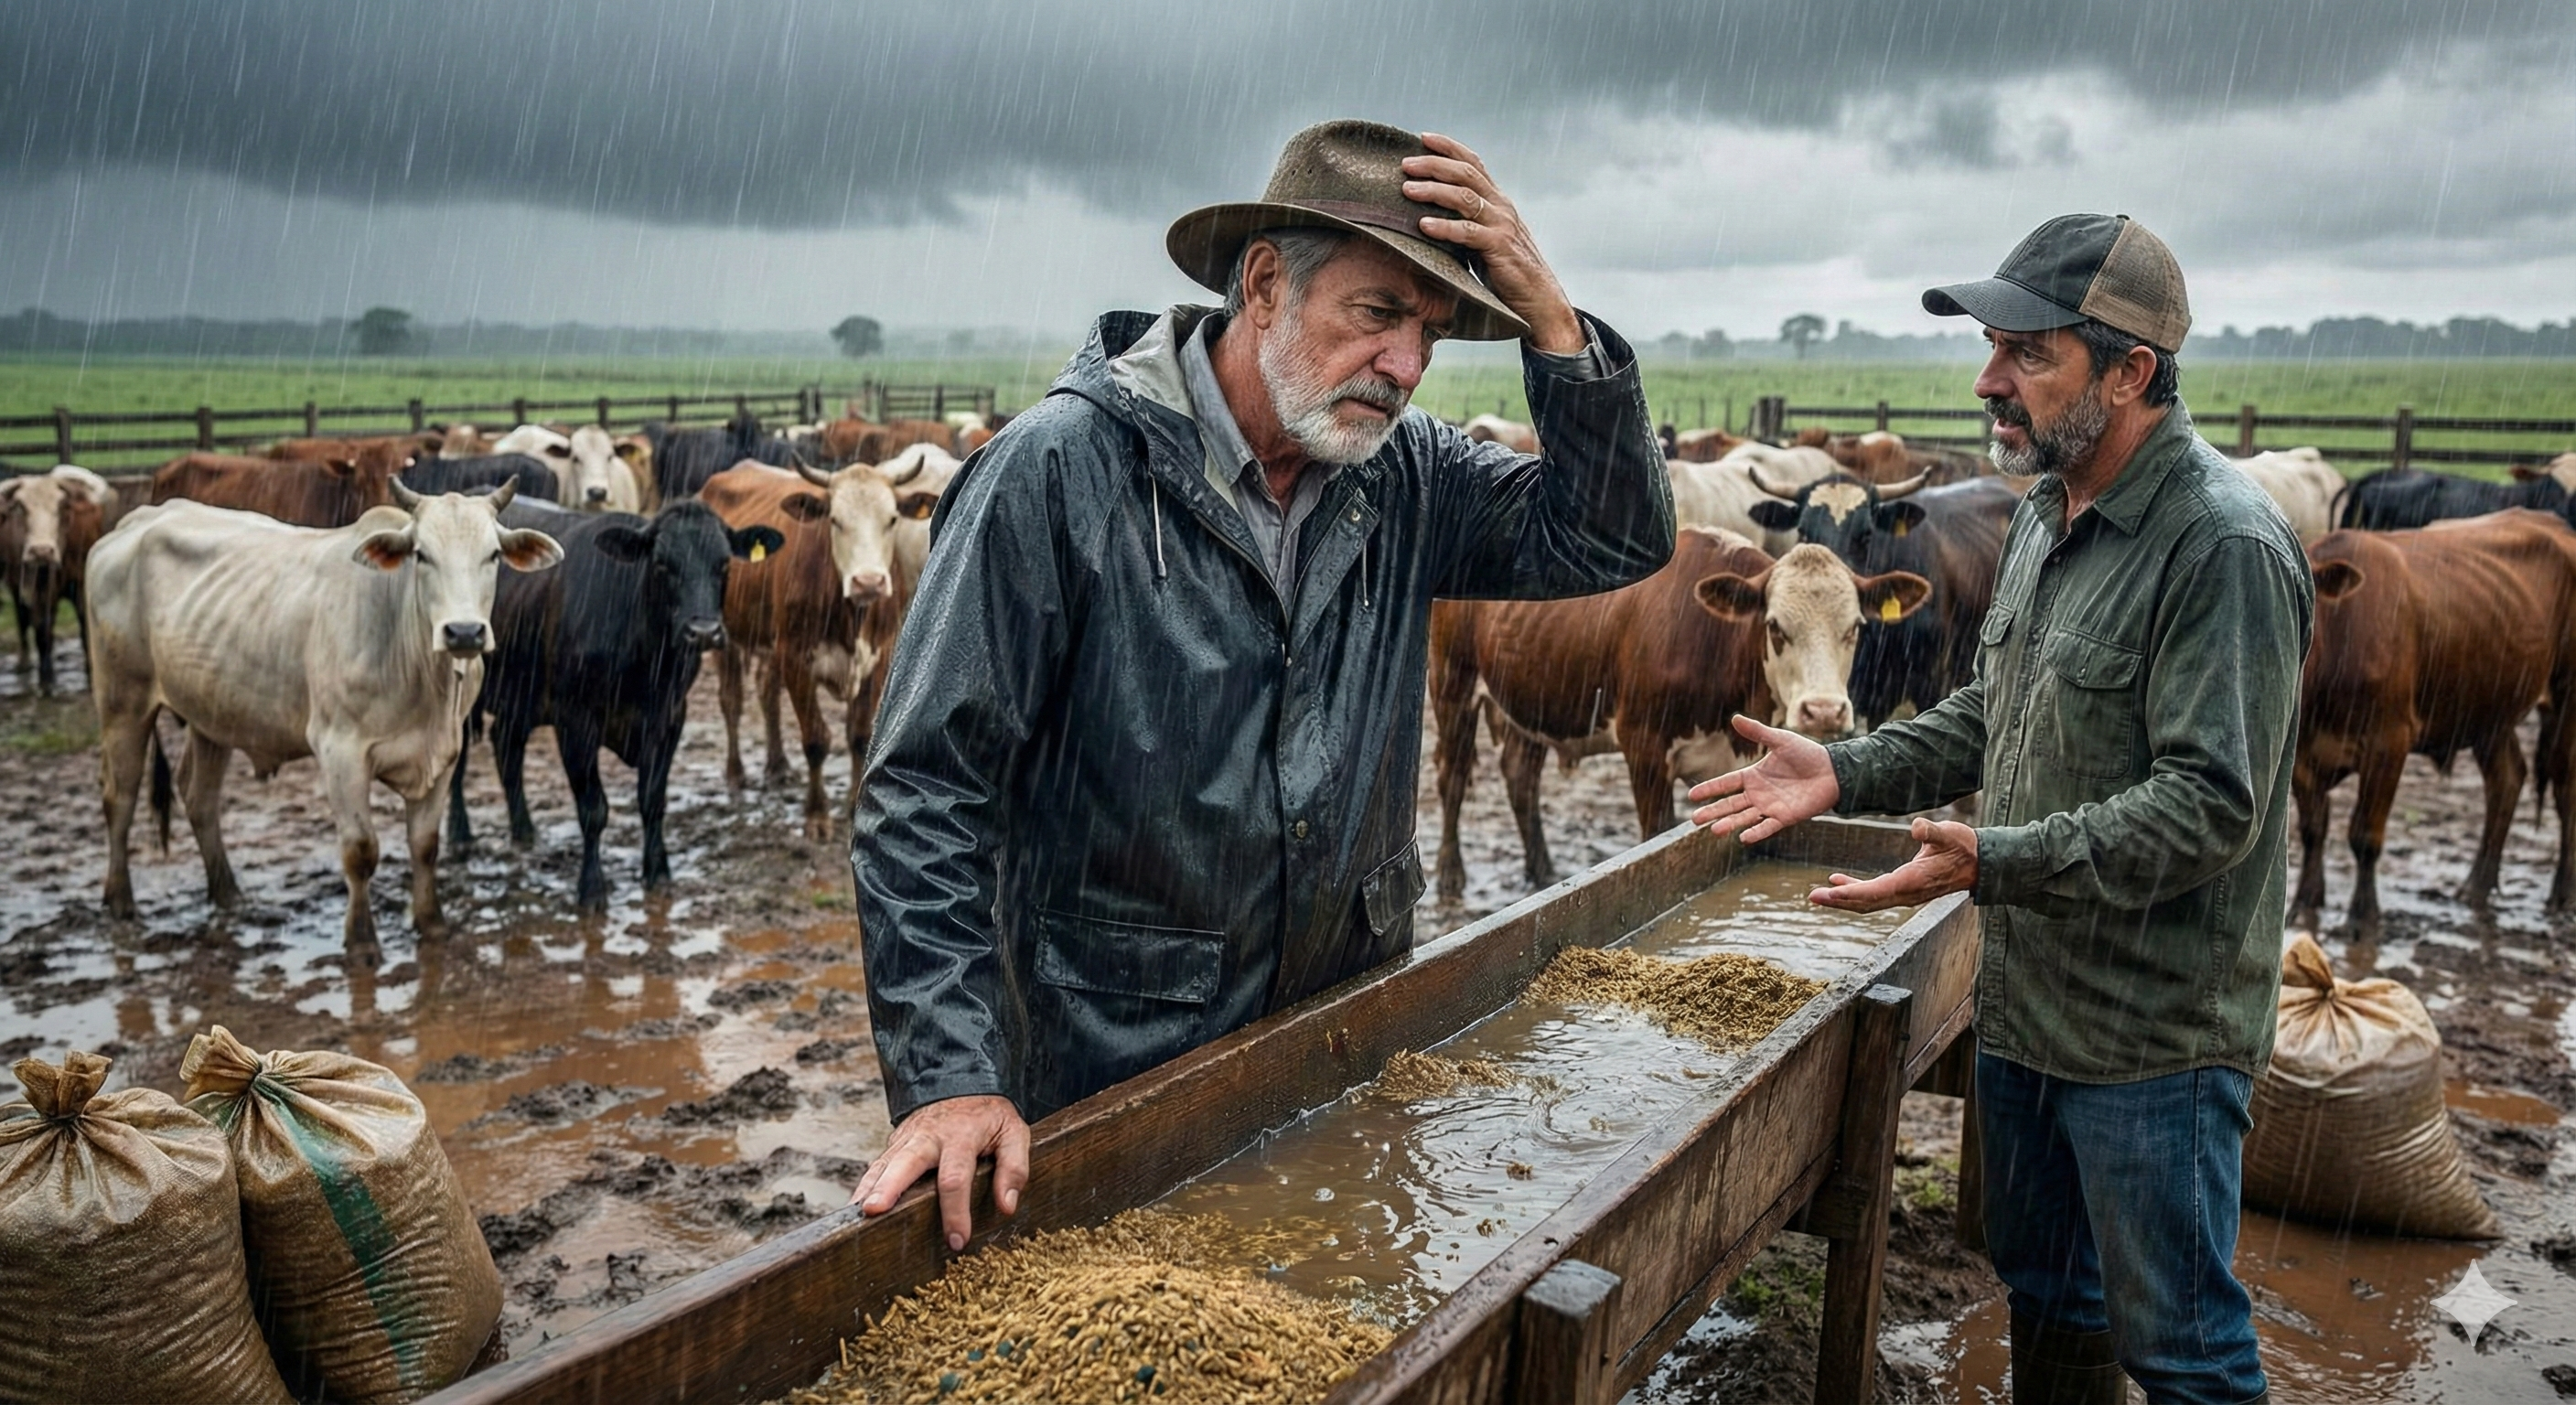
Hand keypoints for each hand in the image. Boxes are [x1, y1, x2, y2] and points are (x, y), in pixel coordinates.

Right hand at [851, 1093, 1029, 1250]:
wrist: (962, 1082)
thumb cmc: (988, 1116)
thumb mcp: (1014, 1132)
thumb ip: (1014, 1168)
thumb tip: (1006, 1205)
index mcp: (961, 1137)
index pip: (954, 1178)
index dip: (955, 1211)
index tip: (956, 1240)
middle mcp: (928, 1137)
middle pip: (905, 1163)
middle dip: (890, 1188)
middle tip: (875, 1210)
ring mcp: (907, 1139)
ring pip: (884, 1164)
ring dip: (869, 1188)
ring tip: (858, 1213)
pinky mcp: (895, 1144)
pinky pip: (877, 1165)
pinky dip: (864, 1184)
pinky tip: (855, 1206)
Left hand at [1401, 133, 1583, 353]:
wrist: (1539, 301)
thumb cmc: (1506, 272)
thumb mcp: (1484, 240)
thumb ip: (1465, 223)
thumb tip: (1426, 217)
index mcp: (1497, 200)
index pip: (1473, 163)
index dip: (1449, 147)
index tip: (1422, 137)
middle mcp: (1501, 206)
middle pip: (1466, 173)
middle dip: (1434, 164)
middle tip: (1405, 164)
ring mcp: (1502, 225)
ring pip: (1465, 198)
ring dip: (1433, 191)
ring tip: (1407, 190)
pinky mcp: (1500, 248)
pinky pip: (1468, 232)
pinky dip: (1444, 227)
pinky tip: (1423, 226)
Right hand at [1687, 715, 1839, 843]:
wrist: (1833, 771)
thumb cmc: (1807, 754)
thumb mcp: (1780, 740)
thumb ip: (1757, 732)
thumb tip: (1735, 717)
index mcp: (1753, 776)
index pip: (1726, 783)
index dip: (1710, 789)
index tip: (1691, 795)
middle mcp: (1758, 793)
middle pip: (1730, 804)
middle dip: (1712, 812)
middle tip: (1695, 819)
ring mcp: (1770, 807)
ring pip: (1744, 817)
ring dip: (1729, 823)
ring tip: (1714, 830)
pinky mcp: (1785, 817)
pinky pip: (1768, 826)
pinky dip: (1756, 832)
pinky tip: (1743, 837)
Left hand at [1810, 818, 1978, 912]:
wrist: (1981, 863)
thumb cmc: (1965, 846)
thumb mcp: (1950, 834)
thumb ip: (1933, 832)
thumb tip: (1918, 827)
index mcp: (1911, 881)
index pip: (1874, 891)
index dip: (1849, 893)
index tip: (1827, 892)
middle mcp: (1905, 893)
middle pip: (1865, 902)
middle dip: (1837, 901)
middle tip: (1812, 897)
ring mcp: (1905, 894)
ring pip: (1868, 902)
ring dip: (1842, 899)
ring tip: (1818, 895)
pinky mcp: (1904, 889)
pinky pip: (1874, 894)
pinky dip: (1854, 890)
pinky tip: (1838, 880)